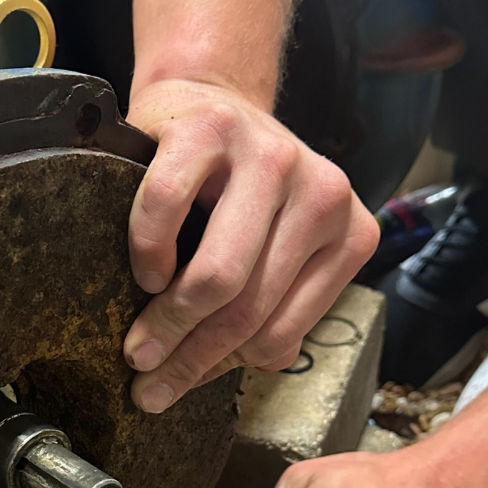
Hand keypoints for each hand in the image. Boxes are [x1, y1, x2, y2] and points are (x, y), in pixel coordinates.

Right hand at [123, 79, 378, 412]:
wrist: (207, 104)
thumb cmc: (232, 198)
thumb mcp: (270, 255)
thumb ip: (265, 313)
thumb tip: (212, 372)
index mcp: (349, 236)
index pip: (280, 332)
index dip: (221, 367)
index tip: (176, 383)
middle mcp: (324, 193)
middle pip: (248, 309)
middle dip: (188, 356)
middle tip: (146, 380)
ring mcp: (271, 155)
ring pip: (217, 274)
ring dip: (167, 319)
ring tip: (138, 342)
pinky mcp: (213, 128)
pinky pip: (168, 208)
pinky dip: (147, 251)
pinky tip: (146, 272)